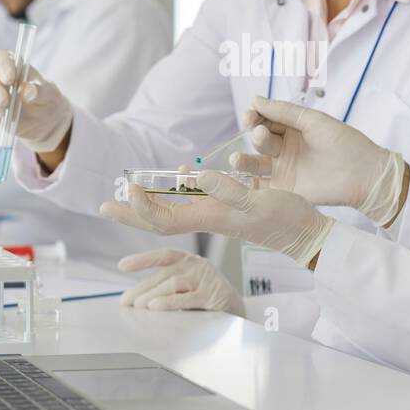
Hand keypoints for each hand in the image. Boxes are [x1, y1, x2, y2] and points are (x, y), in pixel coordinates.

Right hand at [0, 49, 70, 151]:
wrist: (40, 120)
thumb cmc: (44, 100)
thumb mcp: (48, 95)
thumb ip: (39, 91)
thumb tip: (26, 91)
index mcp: (11, 63)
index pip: (1, 56)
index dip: (3, 66)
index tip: (10, 80)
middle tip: (4, 102)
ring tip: (2, 113)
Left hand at [100, 169, 332, 267]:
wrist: (306, 234)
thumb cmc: (285, 219)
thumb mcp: (258, 200)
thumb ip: (228, 189)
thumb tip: (195, 177)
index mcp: (209, 217)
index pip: (162, 218)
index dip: (141, 205)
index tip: (129, 186)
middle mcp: (207, 218)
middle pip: (158, 219)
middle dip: (131, 213)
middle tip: (103, 206)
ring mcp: (217, 215)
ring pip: (173, 210)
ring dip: (149, 202)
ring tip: (131, 191)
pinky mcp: (228, 209)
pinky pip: (194, 201)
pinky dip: (180, 190)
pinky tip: (181, 175)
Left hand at [118, 248, 243, 314]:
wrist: (234, 308)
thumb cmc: (204, 296)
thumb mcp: (184, 286)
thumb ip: (164, 287)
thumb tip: (133, 298)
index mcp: (188, 260)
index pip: (163, 255)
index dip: (142, 259)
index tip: (122, 265)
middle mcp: (197, 265)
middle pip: (164, 274)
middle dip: (142, 288)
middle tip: (127, 301)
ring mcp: (206, 278)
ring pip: (174, 283)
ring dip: (153, 295)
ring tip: (139, 306)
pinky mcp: (212, 294)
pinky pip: (187, 298)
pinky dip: (169, 302)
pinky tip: (155, 307)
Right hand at [230, 95, 407, 225]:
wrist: (364, 176)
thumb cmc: (345, 143)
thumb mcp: (314, 121)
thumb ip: (284, 112)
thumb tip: (254, 99)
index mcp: (293, 128)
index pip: (265, 119)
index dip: (255, 117)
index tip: (250, 116)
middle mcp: (285, 148)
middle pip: (260, 139)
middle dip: (256, 135)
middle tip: (260, 133)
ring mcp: (283, 169)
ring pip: (255, 162)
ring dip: (244, 160)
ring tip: (237, 160)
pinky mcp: (285, 190)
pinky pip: (261, 187)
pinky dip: (248, 185)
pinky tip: (239, 182)